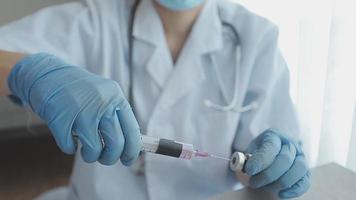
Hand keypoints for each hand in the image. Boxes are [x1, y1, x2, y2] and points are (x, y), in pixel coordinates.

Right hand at [7, 53, 140, 165]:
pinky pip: (69, 146)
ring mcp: (81, 109)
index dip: (132, 150)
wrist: (48, 74)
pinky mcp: (60, 117)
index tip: (128, 160)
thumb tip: (131, 147)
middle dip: (110, 158)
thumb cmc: (81, 91)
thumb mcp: (105, 96)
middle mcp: (101, 102)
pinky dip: (70, 148)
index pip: (132, 130)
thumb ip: (117, 117)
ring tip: (86, 150)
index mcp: (116, 97)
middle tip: (104, 158)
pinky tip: (69, 139)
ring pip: (94, 149)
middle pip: (116, 143)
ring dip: (90, 156)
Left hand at [244, 129, 309, 198]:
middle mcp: (290, 144)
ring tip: (265, 187)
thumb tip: (243, 167)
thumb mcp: (250, 151)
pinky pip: (305, 182)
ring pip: (298, 170)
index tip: (250, 171)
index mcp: (274, 136)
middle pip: (285, 160)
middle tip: (253, 183)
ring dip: (280, 182)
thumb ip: (246, 158)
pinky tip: (281, 194)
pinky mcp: (305, 172)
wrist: (270, 154)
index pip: (270, 147)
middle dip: (267, 175)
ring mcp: (301, 157)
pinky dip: (294, 190)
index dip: (261, 160)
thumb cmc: (258, 153)